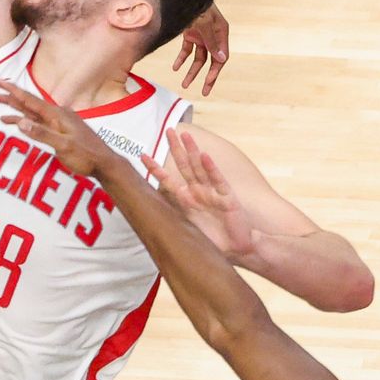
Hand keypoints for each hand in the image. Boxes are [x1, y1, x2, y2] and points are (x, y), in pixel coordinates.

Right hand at [0, 79, 111, 177]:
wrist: (104, 163)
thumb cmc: (86, 156)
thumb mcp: (64, 147)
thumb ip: (42, 134)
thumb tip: (20, 122)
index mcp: (57, 116)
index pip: (31, 101)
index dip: (14, 92)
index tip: (0, 83)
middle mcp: (58, 116)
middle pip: (31, 105)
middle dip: (12, 99)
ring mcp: (60, 124)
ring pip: (34, 115)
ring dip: (18, 112)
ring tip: (1, 113)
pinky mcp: (61, 132)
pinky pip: (40, 124)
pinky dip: (28, 123)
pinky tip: (22, 124)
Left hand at [146, 127, 254, 259]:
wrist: (237, 248)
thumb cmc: (214, 241)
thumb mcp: (188, 230)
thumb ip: (173, 221)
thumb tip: (149, 221)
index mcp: (186, 200)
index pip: (168, 180)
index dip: (156, 168)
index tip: (142, 155)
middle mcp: (198, 192)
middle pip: (185, 166)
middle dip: (176, 148)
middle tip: (169, 130)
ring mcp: (212, 192)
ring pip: (200, 168)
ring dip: (193, 151)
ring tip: (185, 135)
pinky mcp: (227, 197)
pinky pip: (218, 180)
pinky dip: (211, 168)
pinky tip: (205, 156)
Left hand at [173, 3, 229, 95]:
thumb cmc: (197, 5)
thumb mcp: (204, 24)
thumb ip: (212, 42)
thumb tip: (221, 60)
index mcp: (221, 32)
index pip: (221, 57)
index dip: (215, 71)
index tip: (208, 83)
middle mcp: (213, 35)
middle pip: (211, 60)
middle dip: (206, 76)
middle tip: (203, 92)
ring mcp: (201, 35)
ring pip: (198, 58)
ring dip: (191, 71)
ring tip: (184, 84)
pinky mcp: (190, 34)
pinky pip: (187, 50)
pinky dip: (181, 59)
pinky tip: (175, 68)